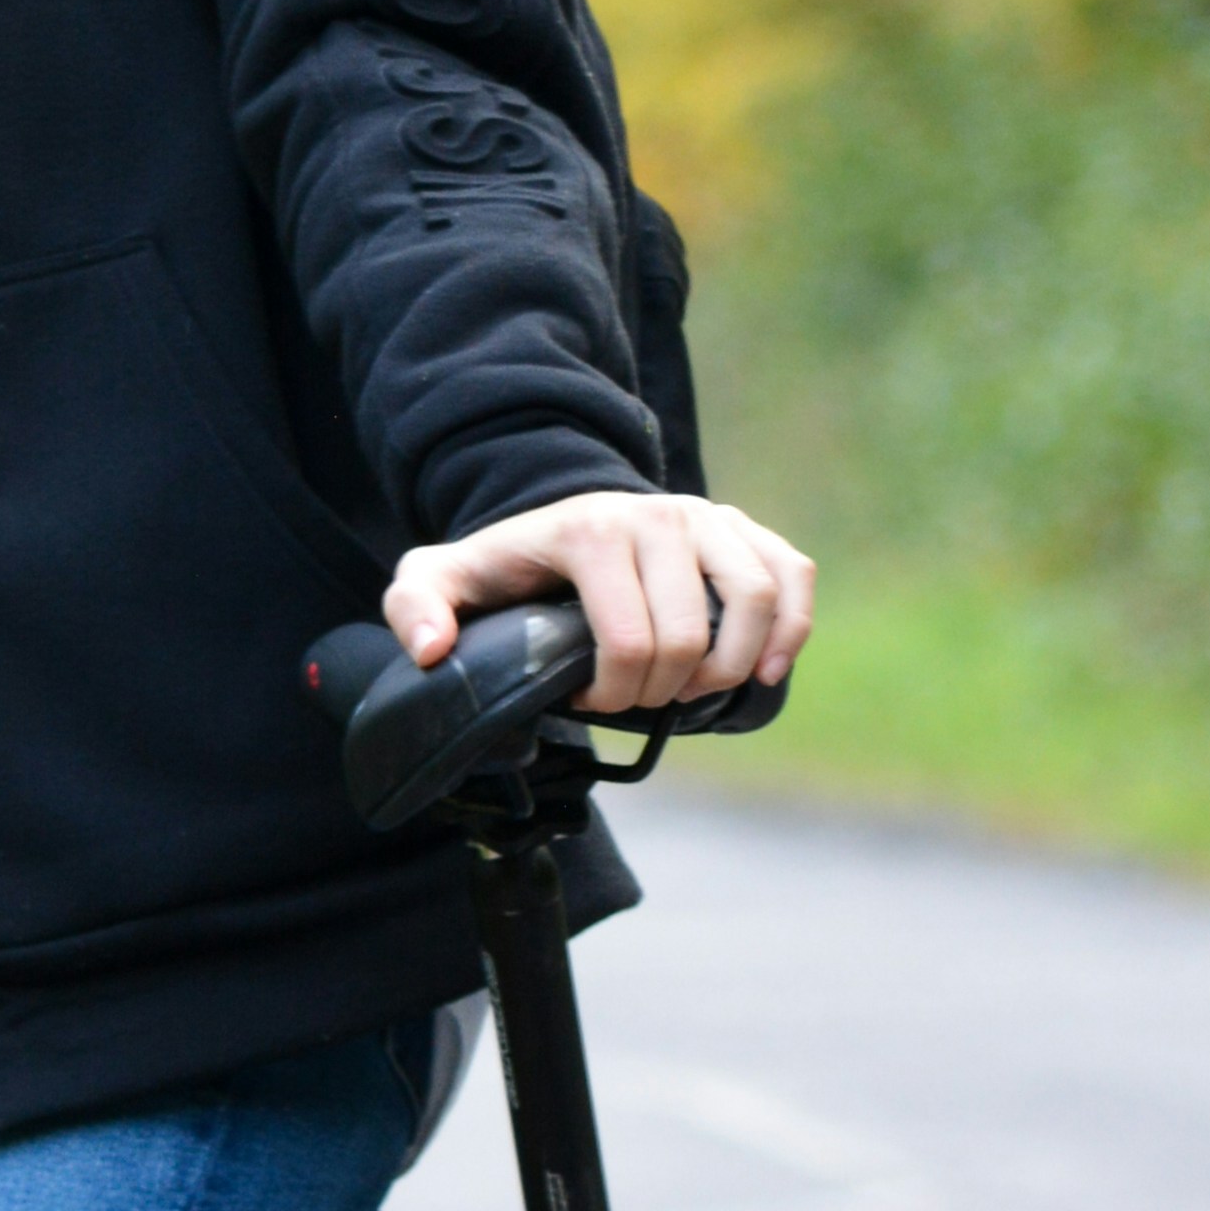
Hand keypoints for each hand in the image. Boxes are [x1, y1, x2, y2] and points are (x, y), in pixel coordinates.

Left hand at [382, 486, 814, 718]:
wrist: (559, 518)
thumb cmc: (507, 566)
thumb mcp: (442, 578)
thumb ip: (416, 606)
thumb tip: (431, 651)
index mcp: (590, 530)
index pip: (628, 642)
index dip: (611, 693)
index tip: (583, 695)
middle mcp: (658, 514)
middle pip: (689, 637)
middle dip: (662, 691)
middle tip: (632, 697)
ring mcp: (707, 517)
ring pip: (753, 603)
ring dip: (726, 669)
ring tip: (689, 689)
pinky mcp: (744, 530)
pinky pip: (793, 576)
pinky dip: (790, 629)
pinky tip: (761, 671)